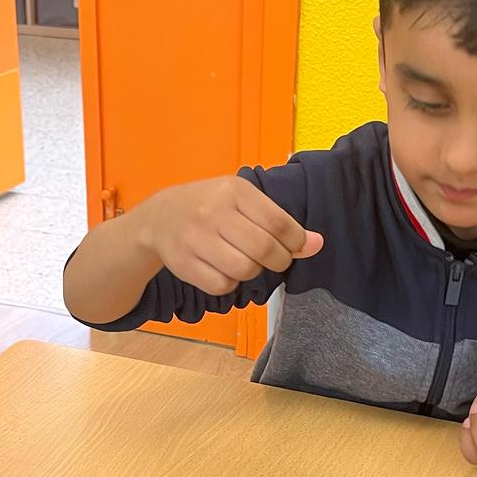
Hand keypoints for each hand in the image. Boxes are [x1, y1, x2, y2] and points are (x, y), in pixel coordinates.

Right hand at [134, 177, 322, 295]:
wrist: (159, 217)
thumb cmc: (210, 206)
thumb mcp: (242, 201)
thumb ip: (278, 221)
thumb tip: (316, 243)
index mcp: (233, 191)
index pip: (279, 223)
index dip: (296, 242)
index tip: (296, 246)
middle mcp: (213, 213)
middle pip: (264, 250)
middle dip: (280, 260)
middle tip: (276, 259)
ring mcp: (196, 239)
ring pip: (245, 270)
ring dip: (254, 271)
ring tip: (247, 261)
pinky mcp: (184, 264)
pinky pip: (223, 286)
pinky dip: (231, 283)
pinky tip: (225, 269)